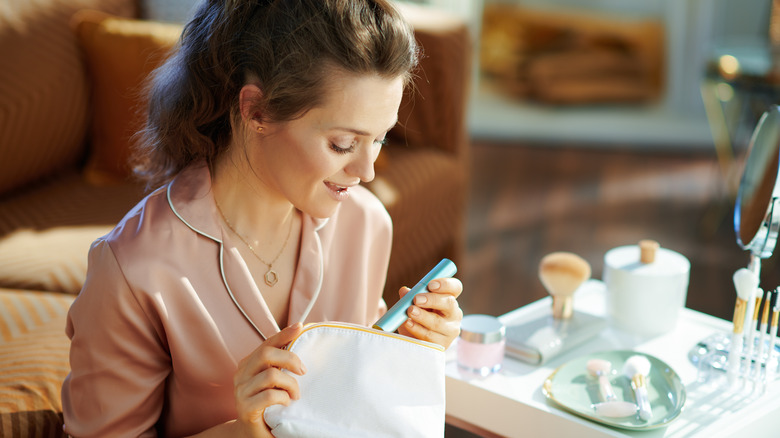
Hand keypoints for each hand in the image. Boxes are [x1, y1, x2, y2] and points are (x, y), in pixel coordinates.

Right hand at [233, 323, 305, 437]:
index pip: (266, 344)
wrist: (254, 435)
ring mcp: (241, 392)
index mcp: (248, 365)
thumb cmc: (268, 406)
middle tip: (303, 371)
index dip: (283, 334)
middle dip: (289, 359)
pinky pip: (270, 396)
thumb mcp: (274, 382)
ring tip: (295, 395)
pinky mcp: (245, 409)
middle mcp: (241, 375)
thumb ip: (280, 365)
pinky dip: (283, 398)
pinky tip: (286, 404)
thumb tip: (299, 339)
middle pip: (266, 355)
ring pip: (271, 375)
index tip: (299, 327)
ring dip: (290, 385)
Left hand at [397, 277, 462, 348]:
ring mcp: (450, 330)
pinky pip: (430, 336)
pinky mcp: (443, 344)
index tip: (431, 284)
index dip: (445, 284)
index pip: (455, 288)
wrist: (414, 342)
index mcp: (448, 299)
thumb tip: (404, 291)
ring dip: (422, 316)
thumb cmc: (417, 319)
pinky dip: (417, 329)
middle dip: (432, 300)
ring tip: (410, 311)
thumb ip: (409, 297)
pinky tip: (408, 323)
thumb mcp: (413, 305)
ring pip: (437, 322)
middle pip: (449, 303)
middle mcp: (454, 313)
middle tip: (416, 299)